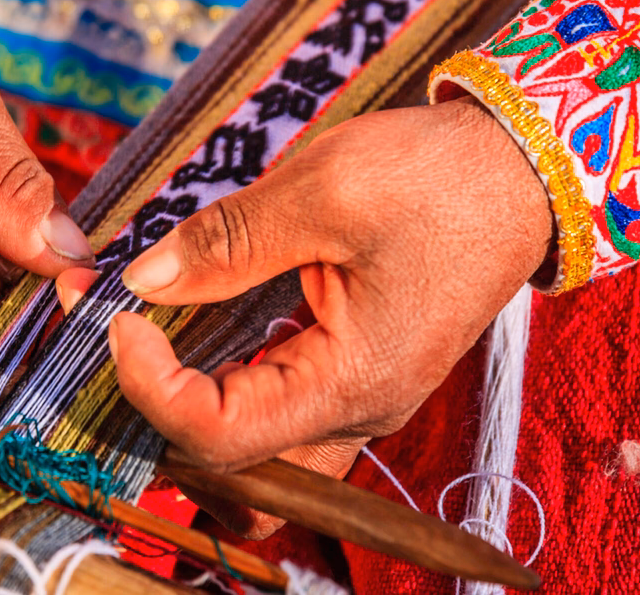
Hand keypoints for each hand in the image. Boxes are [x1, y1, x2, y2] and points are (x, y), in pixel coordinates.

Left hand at [60, 99, 549, 533]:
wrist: (524, 170)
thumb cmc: (441, 177)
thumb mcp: (327, 190)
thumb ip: (228, 241)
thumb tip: (144, 279)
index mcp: (353, 383)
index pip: (219, 436)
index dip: (148, 385)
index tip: (115, 314)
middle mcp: (356, 411)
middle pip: (229, 468)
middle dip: (157, 410)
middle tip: (117, 328)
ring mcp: (357, 397)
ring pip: (250, 451)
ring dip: (187, 403)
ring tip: (145, 328)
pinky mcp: (353, 370)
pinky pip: (273, 407)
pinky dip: (221, 379)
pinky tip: (192, 320)